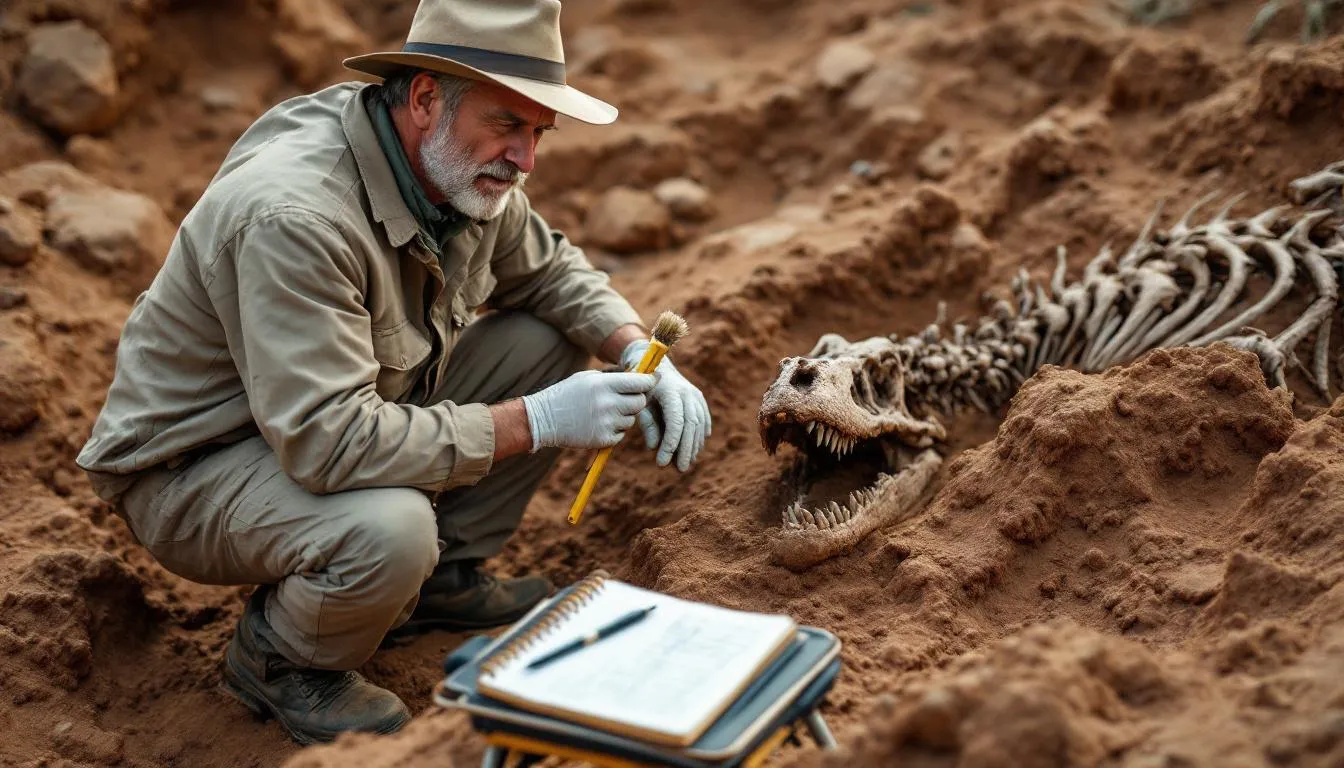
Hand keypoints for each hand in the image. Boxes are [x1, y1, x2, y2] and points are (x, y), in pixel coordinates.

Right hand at [521, 370, 655, 450]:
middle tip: (624, 399)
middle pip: (640, 402)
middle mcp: (607, 403)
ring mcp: (606, 423)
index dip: (650, 381)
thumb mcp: (588, 377)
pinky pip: (621, 435)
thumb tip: (640, 376)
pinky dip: (614, 431)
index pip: (640, 383)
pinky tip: (597, 425)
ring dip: (623, 417)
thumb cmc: (567, 394)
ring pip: (631, 420)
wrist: (543, 419)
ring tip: (603, 413)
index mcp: (604, 384)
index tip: (653, 380)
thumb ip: (614, 377)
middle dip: (636, 400)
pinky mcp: (603, 439)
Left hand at [621, 340, 711, 471]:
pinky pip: (703, 421)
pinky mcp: (699, 400)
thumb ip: (646, 423)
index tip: (662, 462)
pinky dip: (699, 438)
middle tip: (679, 469)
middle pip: (691, 426)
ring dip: (693, 447)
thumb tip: (653, 447)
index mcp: (671, 391)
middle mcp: (688, 393)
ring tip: (684, 464)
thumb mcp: (639, 403)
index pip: (676, 422)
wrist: (654, 363)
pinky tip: (694, 451)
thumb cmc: (641, 387)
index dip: (671, 444)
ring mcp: (696, 396)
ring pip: (699, 425)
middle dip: (686, 450)